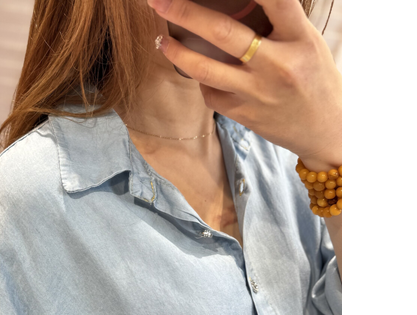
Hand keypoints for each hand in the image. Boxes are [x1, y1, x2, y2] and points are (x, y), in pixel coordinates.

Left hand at [147, 0, 340, 171]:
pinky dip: (201, 80)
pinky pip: (211, 94)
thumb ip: (278, 22)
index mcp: (300, 39)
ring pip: (206, 70)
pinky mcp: (244, 115)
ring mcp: (257, 93)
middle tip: (159, 1)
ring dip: (178, 53)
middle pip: (223, 34)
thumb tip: (237, 5)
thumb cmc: (316, 79)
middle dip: (186, 13)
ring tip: (162, 41)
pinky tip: (197, 71)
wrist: (326, 130)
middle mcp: (277, 65)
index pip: (274, 0)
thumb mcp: (307, 42)